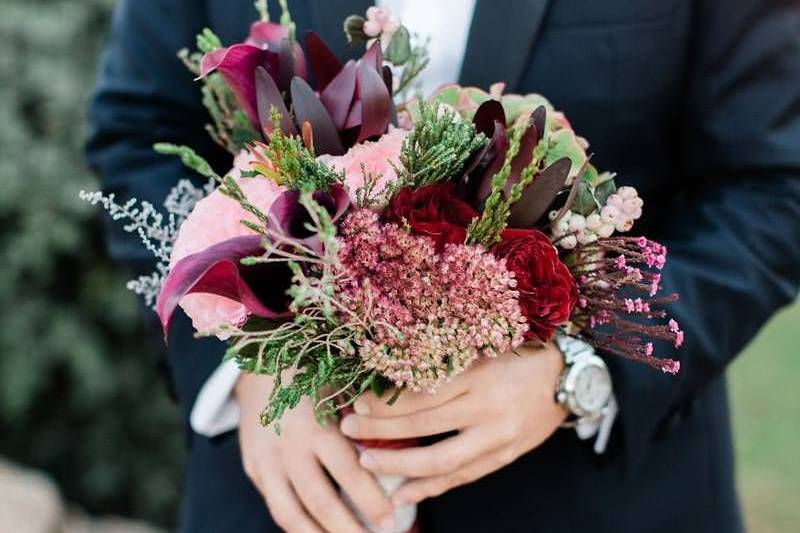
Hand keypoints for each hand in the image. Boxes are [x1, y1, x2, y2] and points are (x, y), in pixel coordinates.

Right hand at [236, 373, 394, 532]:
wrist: (258, 367)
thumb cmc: (313, 373)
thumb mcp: (340, 386)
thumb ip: (366, 416)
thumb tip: (407, 445)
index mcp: (315, 423)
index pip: (347, 471)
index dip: (370, 499)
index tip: (390, 519)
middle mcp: (288, 445)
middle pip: (319, 500)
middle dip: (348, 528)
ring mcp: (265, 460)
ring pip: (290, 513)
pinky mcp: (253, 469)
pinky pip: (276, 506)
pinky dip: (298, 526)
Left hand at [339, 343, 566, 506]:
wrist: (570, 378)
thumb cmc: (521, 354)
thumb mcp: (482, 348)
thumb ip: (443, 362)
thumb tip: (392, 374)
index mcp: (479, 374)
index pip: (421, 393)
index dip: (385, 403)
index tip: (356, 404)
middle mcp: (487, 409)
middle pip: (423, 426)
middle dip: (380, 432)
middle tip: (346, 432)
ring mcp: (497, 438)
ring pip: (440, 460)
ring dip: (399, 465)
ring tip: (366, 464)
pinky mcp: (504, 457)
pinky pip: (462, 477)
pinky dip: (430, 488)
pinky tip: (403, 493)